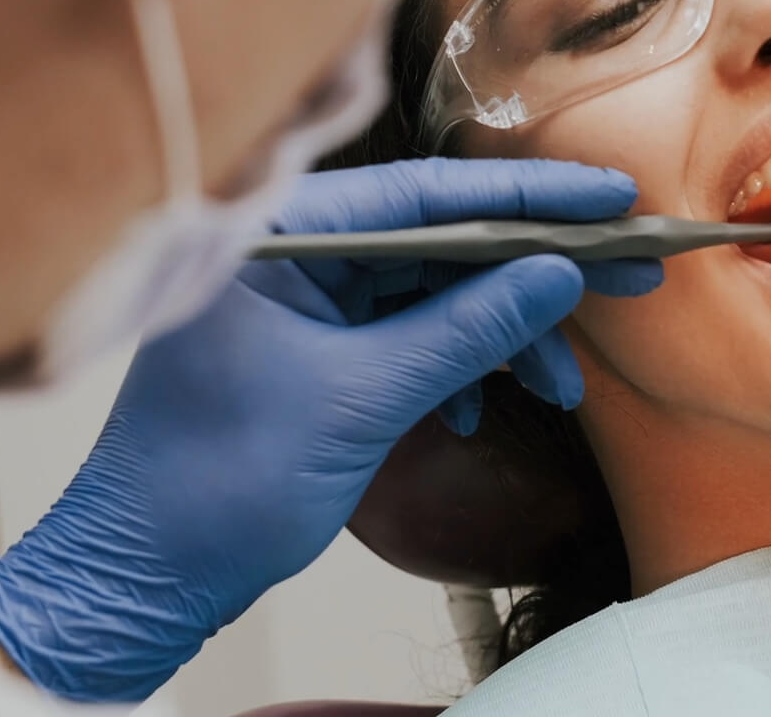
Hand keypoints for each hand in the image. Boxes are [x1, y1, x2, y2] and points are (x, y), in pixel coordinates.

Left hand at [0, 159, 661, 701]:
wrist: (144, 578)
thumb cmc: (215, 486)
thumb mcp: (362, 402)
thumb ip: (465, 330)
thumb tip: (559, 276)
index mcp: (272, 235)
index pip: (420, 192)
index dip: (525, 196)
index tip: (608, 198)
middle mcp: (283, 250)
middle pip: (434, 237)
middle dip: (528, 268)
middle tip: (626, 274)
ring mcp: (298, 299)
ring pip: (428, 290)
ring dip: (499, 333)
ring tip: (563, 382)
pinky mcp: (310, 346)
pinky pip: (403, 332)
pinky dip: (454, 364)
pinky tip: (485, 406)